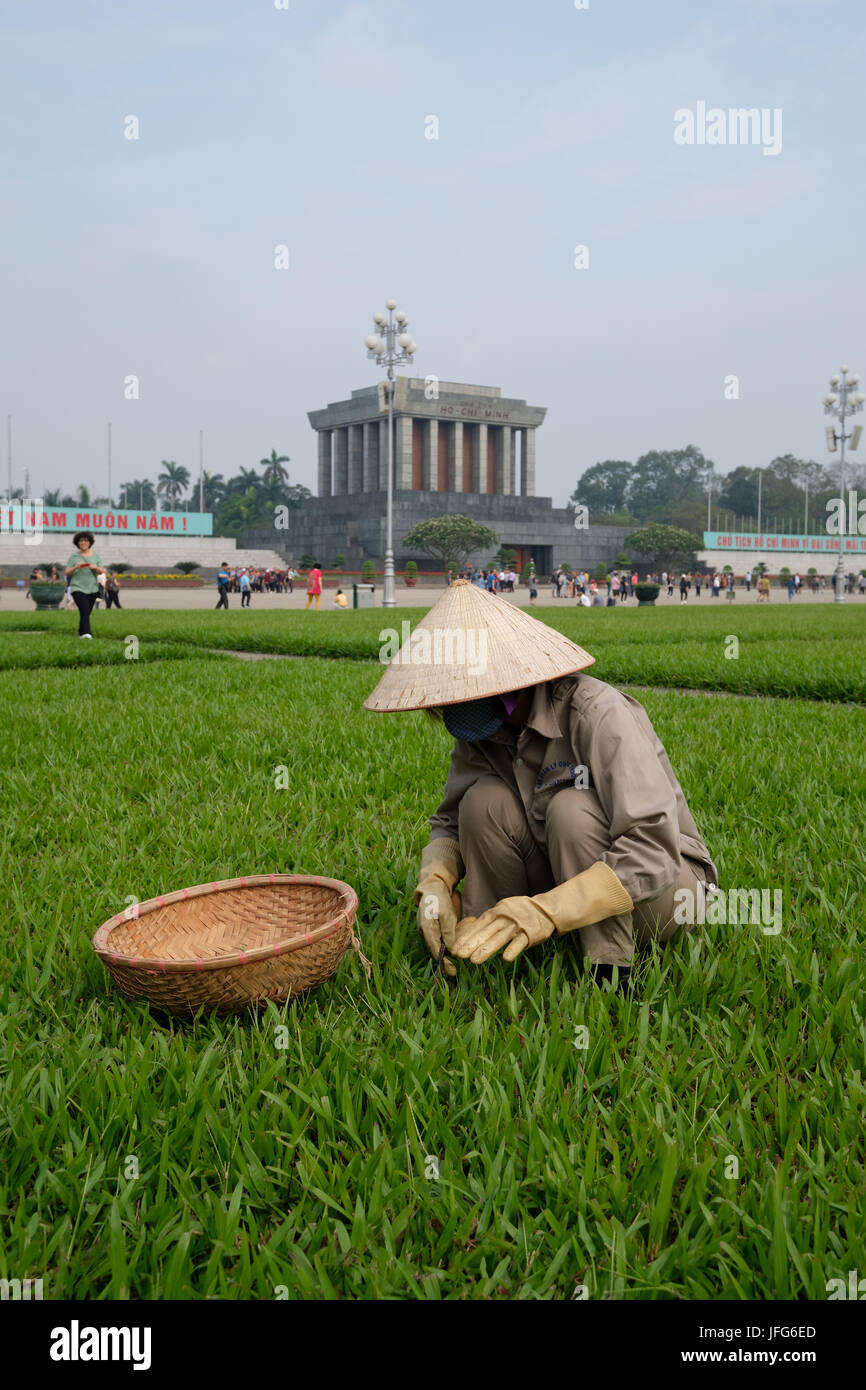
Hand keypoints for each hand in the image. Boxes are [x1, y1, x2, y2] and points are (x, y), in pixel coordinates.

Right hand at [417, 883, 460, 977]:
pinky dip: (441, 947)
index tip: (452, 971)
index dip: (443, 962)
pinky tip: (448, 952)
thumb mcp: (447, 914)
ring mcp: (425, 930)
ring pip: (434, 946)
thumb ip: (448, 932)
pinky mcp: (429, 928)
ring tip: (451, 967)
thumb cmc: (440, 900)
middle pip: (434, 950)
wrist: (432, 888)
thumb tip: (450, 949)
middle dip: (443, 962)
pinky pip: (436, 940)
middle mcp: (424, 931)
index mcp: (427, 929)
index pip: (435, 950)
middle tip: (453, 972)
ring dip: (442, 956)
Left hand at [453, 864, 633, 964]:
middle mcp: (505, 917)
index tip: (454, 948)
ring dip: (487, 949)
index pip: (478, 925)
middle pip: (485, 932)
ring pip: (499, 938)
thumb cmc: (519, 912)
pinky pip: (520, 943)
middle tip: (458, 956)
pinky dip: (513, 950)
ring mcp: (518, 925)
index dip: (466, 937)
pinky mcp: (531, 933)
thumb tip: (467, 932)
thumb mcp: (502, 911)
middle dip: (471, 945)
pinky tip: (504, 959)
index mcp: (496, 911)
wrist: (546, 909)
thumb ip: (487, 921)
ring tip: (474, 961)